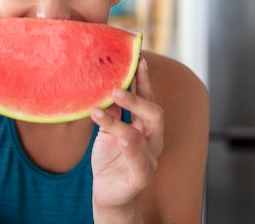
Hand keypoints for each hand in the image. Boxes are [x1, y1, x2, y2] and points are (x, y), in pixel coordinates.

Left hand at [90, 57, 163, 212]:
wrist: (107, 193)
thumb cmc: (110, 159)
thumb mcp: (108, 130)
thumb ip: (111, 111)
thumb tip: (105, 85)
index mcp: (146, 127)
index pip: (148, 99)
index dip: (144, 81)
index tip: (138, 60)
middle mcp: (153, 141)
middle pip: (155, 114)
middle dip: (137, 98)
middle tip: (116, 88)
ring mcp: (149, 159)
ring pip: (140, 135)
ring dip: (118, 121)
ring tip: (99, 109)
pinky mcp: (141, 177)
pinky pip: (139, 161)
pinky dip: (131, 148)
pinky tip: (121, 137)